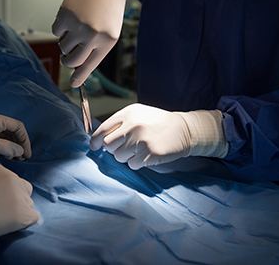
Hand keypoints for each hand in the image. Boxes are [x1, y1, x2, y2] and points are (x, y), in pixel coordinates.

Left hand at [0, 110, 31, 168]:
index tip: (27, 155)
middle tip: (21, 160)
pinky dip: (2, 150)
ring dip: (11, 148)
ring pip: (4, 137)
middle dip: (19, 144)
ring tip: (13, 160)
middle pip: (12, 131)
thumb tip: (20, 151)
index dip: (25, 140)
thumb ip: (5, 147)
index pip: (17, 126)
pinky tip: (3, 158)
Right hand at [0, 163, 38, 263]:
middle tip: (1, 211)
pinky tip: (12, 226)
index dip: (5, 193)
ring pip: (28, 204)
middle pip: (24, 189)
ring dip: (19, 211)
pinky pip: (34, 218)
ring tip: (1, 220)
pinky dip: (25, 223)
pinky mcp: (22, 213)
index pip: (12, 180)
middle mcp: (12, 177)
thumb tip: (0, 197)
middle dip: (16, 199)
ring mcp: (18, 195)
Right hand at [54, 0, 125, 87]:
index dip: (80, 77)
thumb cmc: (107, 4)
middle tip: (67, 55)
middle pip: (72, 61)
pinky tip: (71, 13)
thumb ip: (96, 47)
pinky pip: (56, 31)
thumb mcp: (109, 28)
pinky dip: (60, 24)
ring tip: (75, 25)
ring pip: (63, 46)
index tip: (74, 84)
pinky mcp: (65, 16)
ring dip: (65, 39)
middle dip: (67, 60)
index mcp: (108, 41)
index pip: (90, 65)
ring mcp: (79, 26)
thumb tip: (79, 67)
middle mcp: (94, 35)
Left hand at [90, 104, 227, 169]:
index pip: (102, 130)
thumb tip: (98, 140)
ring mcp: (141, 141)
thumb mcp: (137, 114)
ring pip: (119, 157)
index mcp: (128, 114)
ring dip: (126, 156)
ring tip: (140, 148)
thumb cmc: (157, 123)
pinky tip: (146, 154)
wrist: (184, 129)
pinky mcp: (149, 154)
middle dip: (113, 149)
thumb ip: (119, 124)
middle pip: (108, 146)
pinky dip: (137, 163)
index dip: (96, 140)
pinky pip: (132, 165)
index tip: (95, 146)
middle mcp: (133, 126)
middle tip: (125, 146)